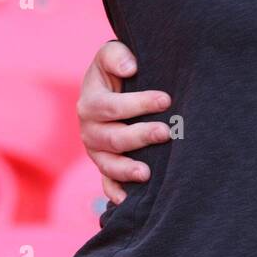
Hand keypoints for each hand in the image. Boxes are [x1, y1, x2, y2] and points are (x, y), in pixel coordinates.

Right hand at [77, 40, 171, 204]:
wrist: (115, 85)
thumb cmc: (120, 67)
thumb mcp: (112, 54)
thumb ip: (116, 55)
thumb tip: (131, 68)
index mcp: (90, 101)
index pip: (111, 106)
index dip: (138, 103)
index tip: (166, 100)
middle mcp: (89, 128)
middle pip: (111, 138)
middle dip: (139, 136)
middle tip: (166, 133)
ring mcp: (96, 150)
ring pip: (107, 164)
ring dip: (127, 170)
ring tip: (148, 173)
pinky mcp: (105, 164)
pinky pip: (106, 183)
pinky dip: (115, 193)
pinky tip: (128, 202)